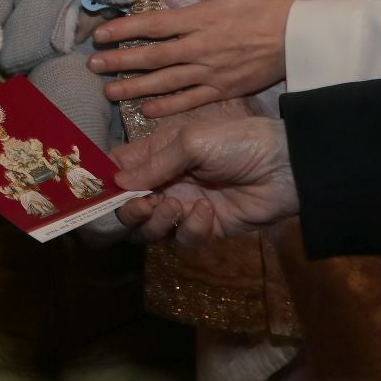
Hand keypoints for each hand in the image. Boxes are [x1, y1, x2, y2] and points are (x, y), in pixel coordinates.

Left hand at [87, 0, 291, 116]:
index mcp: (202, 19)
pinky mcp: (222, 89)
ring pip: (166, 82)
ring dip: (135, 88)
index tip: (101, 34)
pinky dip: (168, 107)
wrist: (301, 39)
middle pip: (153, 56)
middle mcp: (201, 48)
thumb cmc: (270, 5)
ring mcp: (211, 72)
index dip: (125, 30)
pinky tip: (146, 111)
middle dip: (120, 61)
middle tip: (92, 65)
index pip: (155, 25)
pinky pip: (190, 100)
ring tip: (108, 92)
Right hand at [110, 117, 298, 246]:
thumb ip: (154, 163)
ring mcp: (184, 208)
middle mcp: (166, 183)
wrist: (284, 168)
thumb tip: (116, 182)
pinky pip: (183, 239)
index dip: (105, 181)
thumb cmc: (236, 142)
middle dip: (128, 209)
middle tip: (143, 205)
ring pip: (150, 229)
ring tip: (175, 206)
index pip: (119, 169)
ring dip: (156, 221)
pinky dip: (189, 228)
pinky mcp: (205, 230)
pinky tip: (206, 212)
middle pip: (128, 207)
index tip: (95, 190)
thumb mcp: (191, 142)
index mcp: (158, 155)